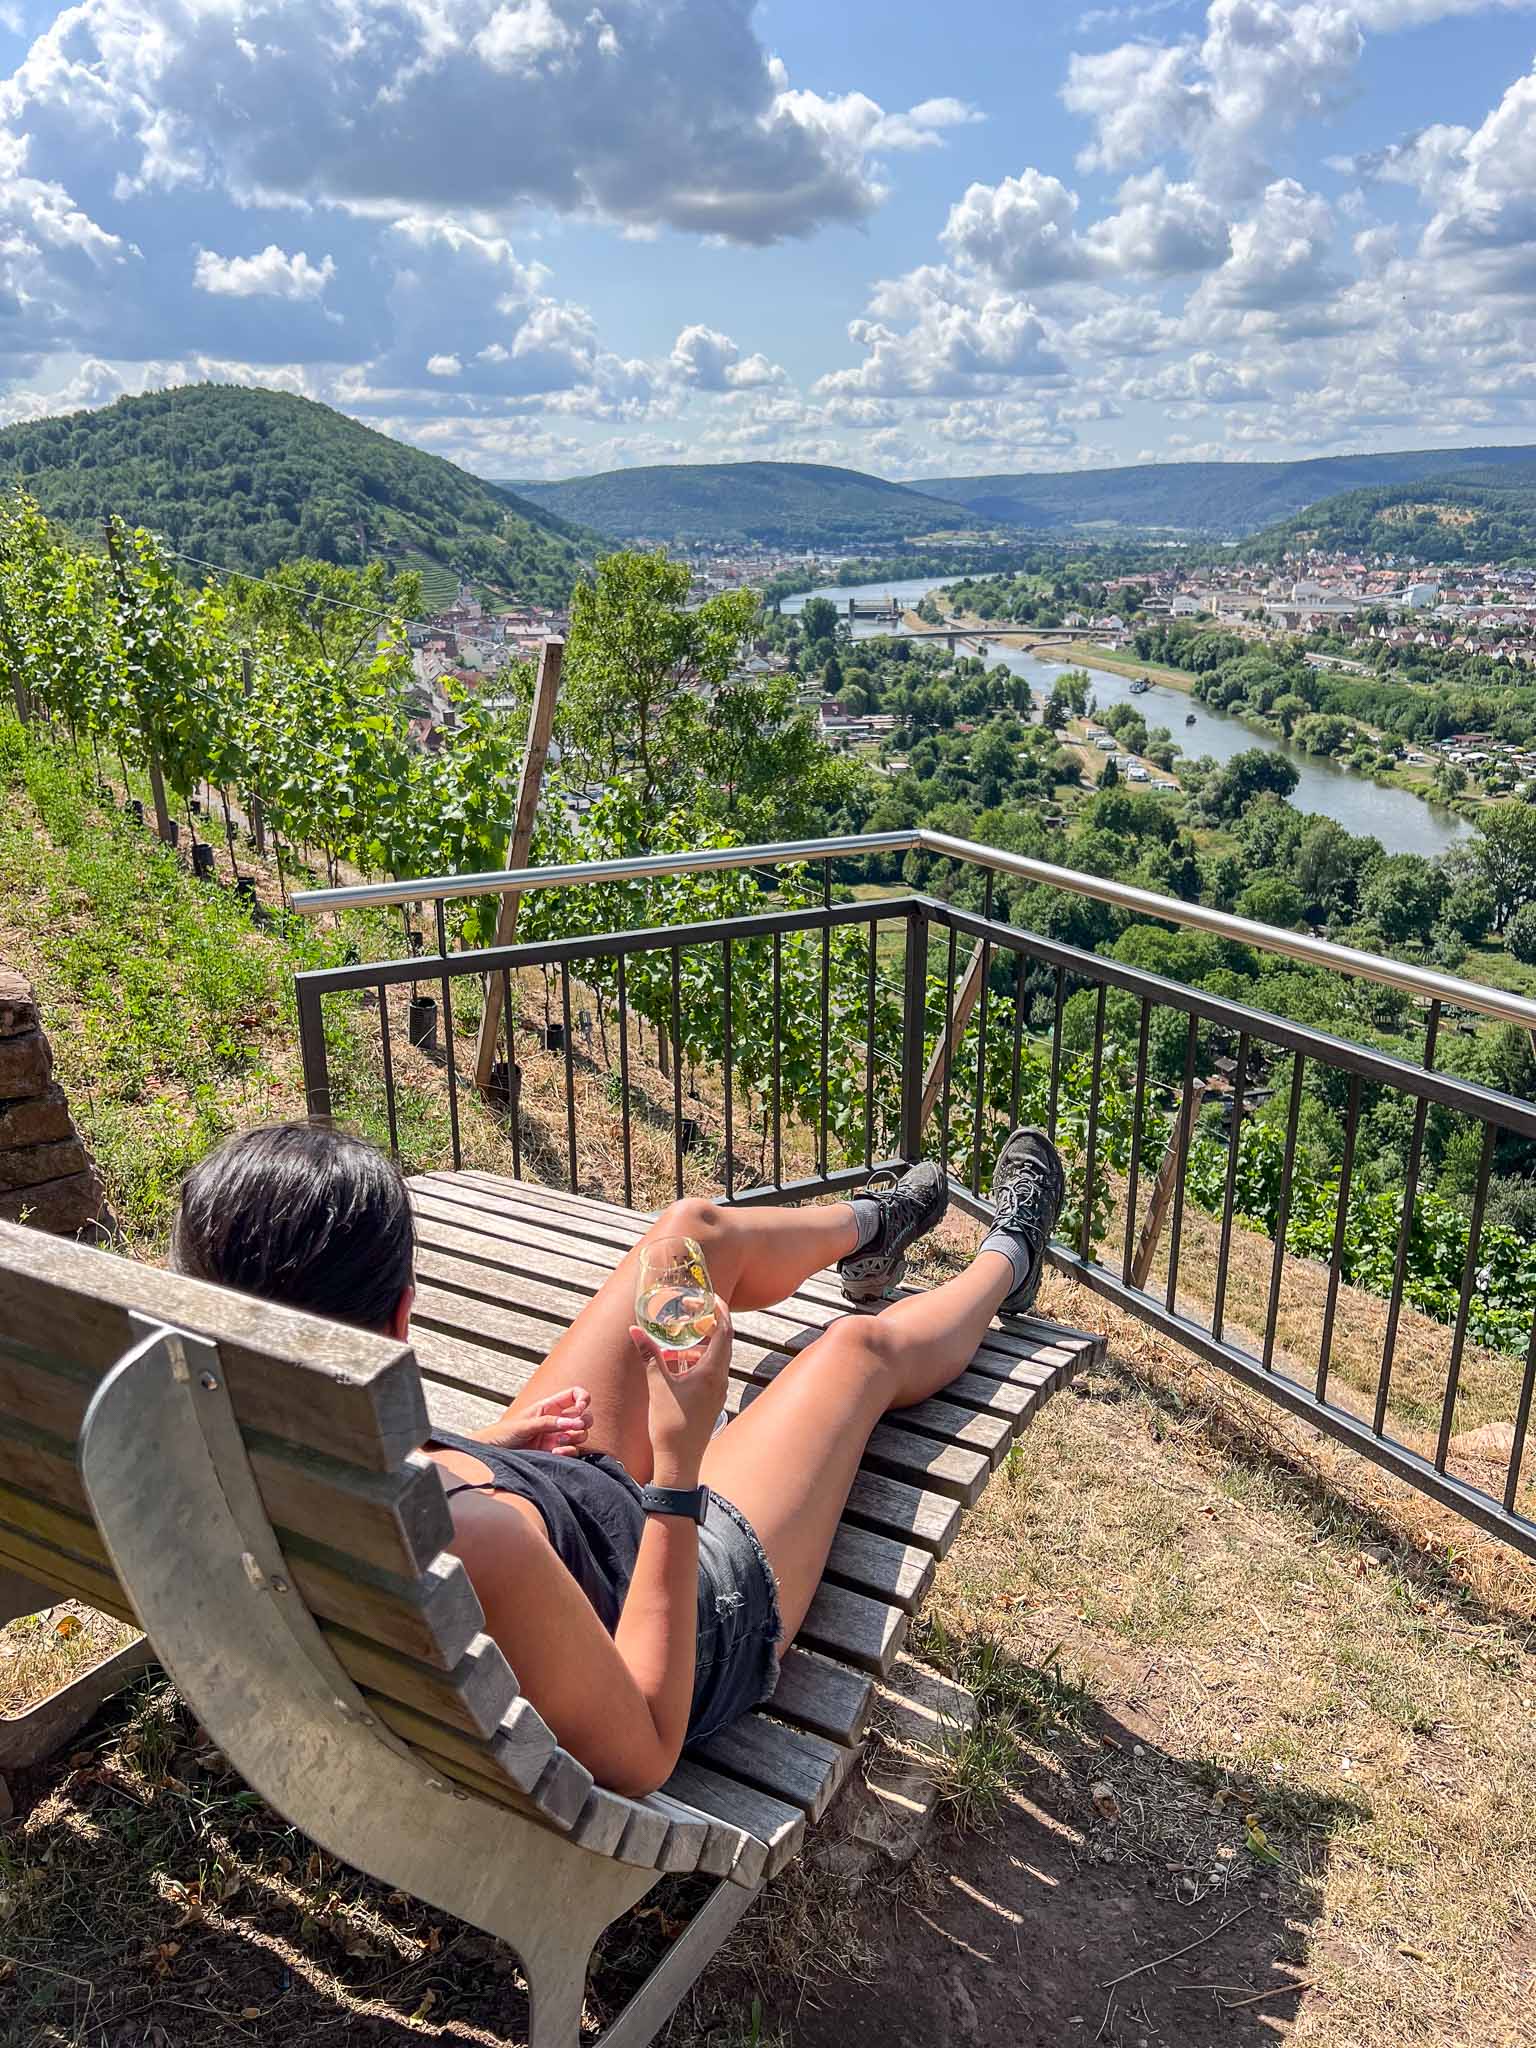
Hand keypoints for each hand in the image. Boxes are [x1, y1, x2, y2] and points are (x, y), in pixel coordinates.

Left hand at [494, 1386, 592, 1455]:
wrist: (495, 1455)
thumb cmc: (504, 1433)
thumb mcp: (525, 1424)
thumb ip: (548, 1422)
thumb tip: (572, 1422)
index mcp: (550, 1406)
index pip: (575, 1394)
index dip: (583, 1398)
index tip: (580, 1409)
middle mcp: (557, 1420)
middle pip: (585, 1415)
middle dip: (584, 1421)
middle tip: (574, 1427)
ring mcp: (557, 1437)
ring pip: (581, 1434)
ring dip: (575, 1438)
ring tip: (558, 1442)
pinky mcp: (555, 1452)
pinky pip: (572, 1451)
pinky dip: (568, 1452)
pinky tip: (555, 1453)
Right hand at [630, 1296, 731, 1482]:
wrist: (680, 1462)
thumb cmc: (671, 1426)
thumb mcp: (657, 1386)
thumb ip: (649, 1355)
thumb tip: (635, 1331)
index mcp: (712, 1372)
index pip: (724, 1331)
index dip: (719, 1310)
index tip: (710, 1296)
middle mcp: (720, 1380)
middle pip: (722, 1342)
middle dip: (708, 1323)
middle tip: (692, 1311)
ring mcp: (718, 1391)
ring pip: (715, 1357)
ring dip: (700, 1343)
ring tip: (680, 1336)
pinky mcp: (711, 1400)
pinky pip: (709, 1372)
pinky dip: (696, 1360)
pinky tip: (676, 1362)